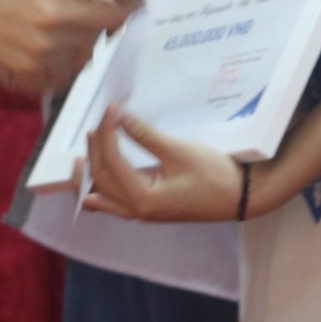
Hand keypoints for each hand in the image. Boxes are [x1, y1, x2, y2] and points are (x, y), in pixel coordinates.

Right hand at [0, 0, 154, 95]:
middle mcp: (55, 13)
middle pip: (115, 15)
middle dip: (124, 6)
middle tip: (123, 1)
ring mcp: (45, 47)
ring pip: (93, 44)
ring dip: (91, 33)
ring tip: (69, 21)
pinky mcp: (32, 72)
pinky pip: (70, 68)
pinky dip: (68, 57)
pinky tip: (52, 43)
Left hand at [80, 104, 243, 222]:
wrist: (241, 197)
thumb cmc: (215, 175)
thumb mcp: (179, 151)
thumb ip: (145, 135)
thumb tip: (119, 116)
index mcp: (143, 198)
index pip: (112, 161)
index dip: (107, 132)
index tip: (110, 108)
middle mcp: (137, 210)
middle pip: (102, 178)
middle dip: (95, 149)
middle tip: (97, 122)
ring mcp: (143, 213)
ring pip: (103, 197)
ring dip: (88, 177)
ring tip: (79, 159)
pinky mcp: (150, 209)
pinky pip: (115, 205)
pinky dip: (101, 194)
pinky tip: (93, 189)